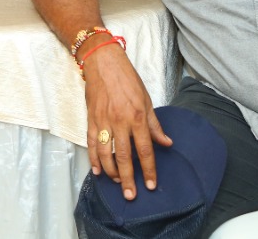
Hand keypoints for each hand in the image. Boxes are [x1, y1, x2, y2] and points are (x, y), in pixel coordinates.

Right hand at [82, 43, 171, 199]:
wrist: (103, 61)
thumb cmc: (126, 78)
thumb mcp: (146, 99)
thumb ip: (154, 124)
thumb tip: (166, 143)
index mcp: (136, 116)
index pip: (145, 149)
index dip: (148, 169)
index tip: (150, 185)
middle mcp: (119, 121)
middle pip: (123, 156)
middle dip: (127, 178)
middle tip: (131, 196)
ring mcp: (103, 120)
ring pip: (105, 153)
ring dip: (110, 171)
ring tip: (116, 183)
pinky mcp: (91, 118)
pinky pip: (91, 142)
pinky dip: (93, 158)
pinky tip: (97, 170)